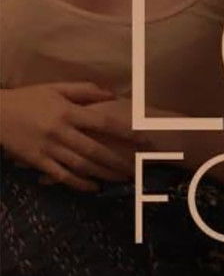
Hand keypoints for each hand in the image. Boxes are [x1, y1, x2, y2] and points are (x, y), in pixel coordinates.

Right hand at [0, 82, 138, 191]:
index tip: (143, 139)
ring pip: (82, 165)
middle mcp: (61, 131)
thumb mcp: (55, 88)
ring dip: (104, 173)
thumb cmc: (28, 99)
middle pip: (95, 149)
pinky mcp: (38, 161)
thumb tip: (112, 94)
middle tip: (137, 168)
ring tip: (123, 179)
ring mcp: (49, 148)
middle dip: (118, 160)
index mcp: (68, 111)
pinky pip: (62, 175)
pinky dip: (79, 183)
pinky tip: (94, 187)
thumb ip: (84, 90)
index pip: (103, 122)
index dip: (125, 132)